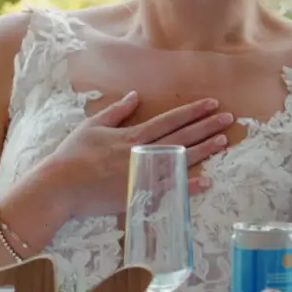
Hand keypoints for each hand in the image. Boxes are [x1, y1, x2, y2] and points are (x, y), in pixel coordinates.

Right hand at [27, 91, 232, 219]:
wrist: (62, 187)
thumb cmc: (74, 154)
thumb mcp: (93, 125)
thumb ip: (117, 111)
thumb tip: (135, 96)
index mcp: (132, 135)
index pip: (170, 120)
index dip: (192, 112)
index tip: (212, 103)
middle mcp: (143, 154)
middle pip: (182, 138)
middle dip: (207, 127)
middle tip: (229, 119)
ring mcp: (144, 176)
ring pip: (180, 162)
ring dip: (204, 151)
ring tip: (223, 142)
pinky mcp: (140, 195)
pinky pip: (170, 190)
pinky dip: (189, 186)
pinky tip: (207, 180)